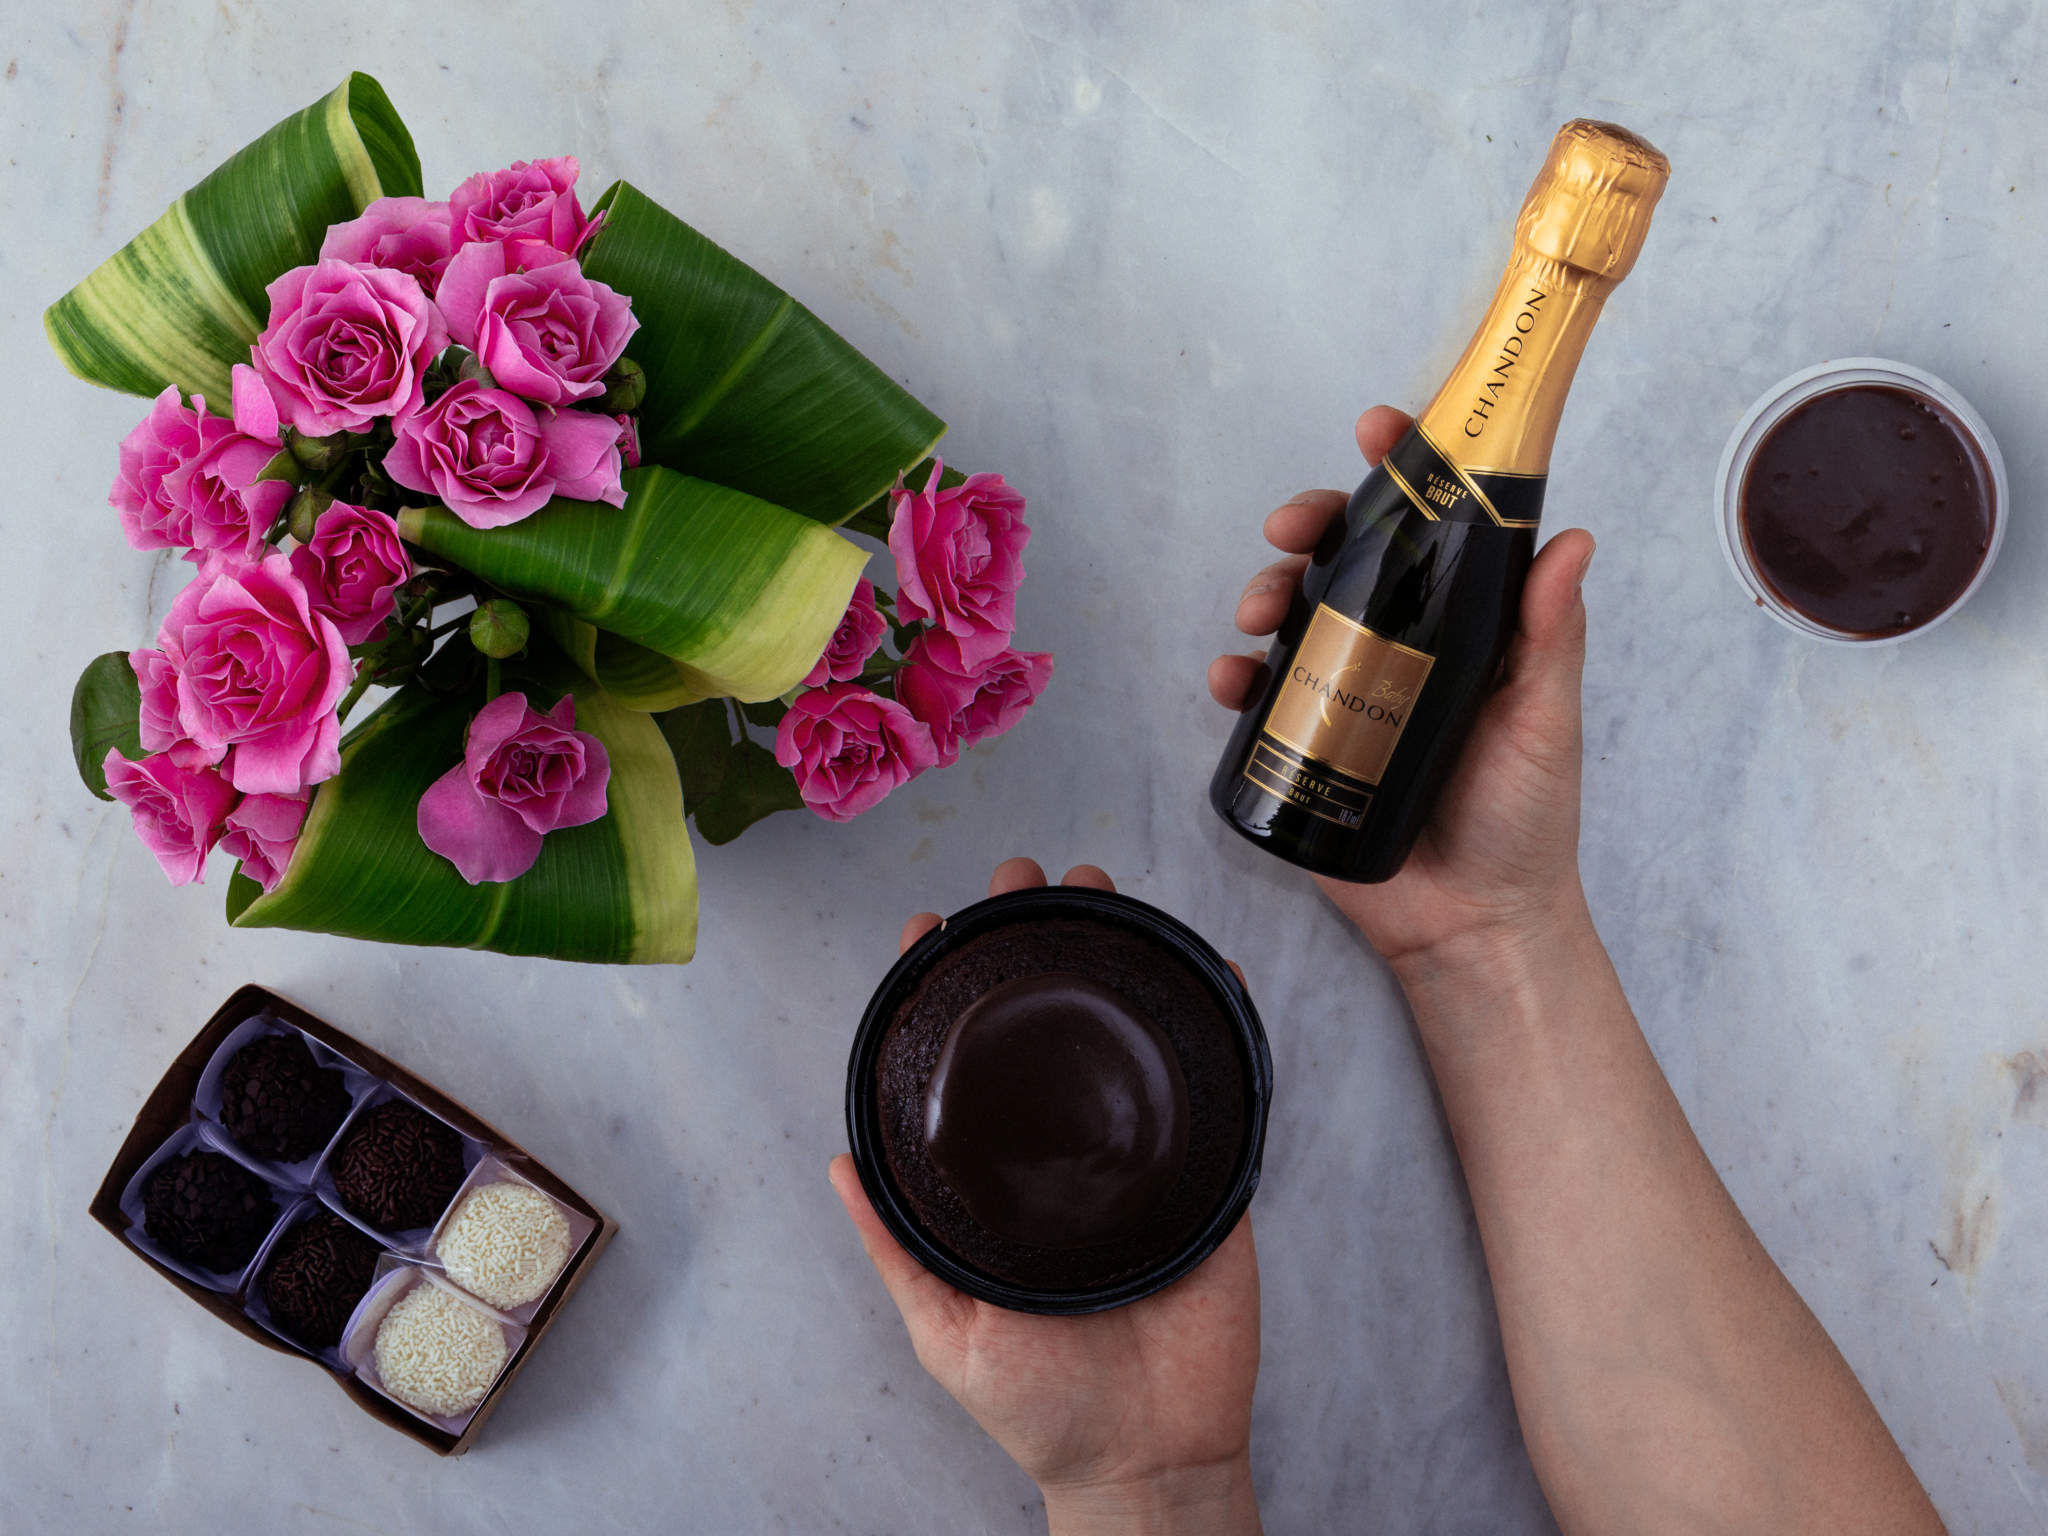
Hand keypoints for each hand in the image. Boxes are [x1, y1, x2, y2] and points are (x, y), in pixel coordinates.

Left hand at [831, 857, 1262, 1534]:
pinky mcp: (1208, 1173)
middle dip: (1034, 939)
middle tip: (1025, 878)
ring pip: (1126, 1033)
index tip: (928, 925)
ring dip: (1116, 954)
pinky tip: (1212, 969)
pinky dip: (1222, 1021)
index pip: (964, 1060)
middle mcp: (1062, 1149)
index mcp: (998, 1175)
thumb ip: (899, 1248)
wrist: (1146, 1458)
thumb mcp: (946, 1328)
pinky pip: (1220, 1086)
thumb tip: (837, 1164)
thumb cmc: (1040, 1406)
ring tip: (1103, 891)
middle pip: (1046, 1022)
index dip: (944, 988)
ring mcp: (1138, 1154)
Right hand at [1208, 405, 1597, 975]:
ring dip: (1264, 592)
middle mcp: (1399, 648)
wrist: (1470, 925)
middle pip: (1345, 560)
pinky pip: (1258, 701)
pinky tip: (1230, 679)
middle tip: (1292, 528)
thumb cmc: (1522, 822)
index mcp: (1460, 628)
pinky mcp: (1304, 748)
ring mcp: (1345, 695)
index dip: (1401, 473)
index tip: (1377, 431)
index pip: (1430, 533)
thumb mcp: (1545, 721)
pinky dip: (1234, 679)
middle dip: (1309, 527)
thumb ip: (1550, 637)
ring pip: (1292, 616)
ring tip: (1259, 611)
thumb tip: (1573, 540)